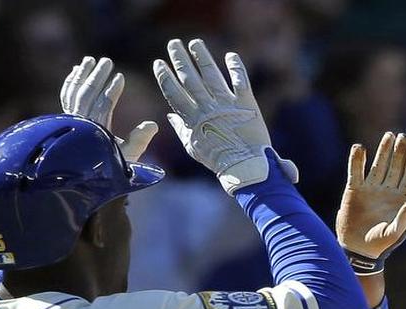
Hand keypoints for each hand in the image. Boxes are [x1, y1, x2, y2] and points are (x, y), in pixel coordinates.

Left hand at [60, 56, 157, 161]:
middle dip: (97, 76)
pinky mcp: (64, 119)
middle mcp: (80, 125)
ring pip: (75, 93)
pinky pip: (66, 97)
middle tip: (107, 61)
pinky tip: (76, 71)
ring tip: (90, 60)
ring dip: (82, 75)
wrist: (85, 177)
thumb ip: (139, 141)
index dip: (112, 90)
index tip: (120, 76)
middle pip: (87, 95)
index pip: (103, 106)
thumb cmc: (110, 167)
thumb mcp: (128, 157)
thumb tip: (153, 124)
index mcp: (97, 132)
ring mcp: (70, 121)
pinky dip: (70, 83)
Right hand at [152, 38, 297, 193]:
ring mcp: (226, 104)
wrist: (245, 167)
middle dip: (180, 59)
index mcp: (193, 119)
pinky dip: (235, 67)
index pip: (174, 92)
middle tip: (173, 44)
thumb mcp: (194, 147)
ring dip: (202, 57)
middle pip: (190, 79)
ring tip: (195, 43)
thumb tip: (170, 115)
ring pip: (211, 75)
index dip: (165, 76)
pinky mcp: (246, 103)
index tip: (158, 62)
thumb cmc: (218, 160)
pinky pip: (240, 80)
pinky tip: (230, 55)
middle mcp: (207, 108)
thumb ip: (181, 129)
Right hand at [335, 132, 405, 273]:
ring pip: (378, 165)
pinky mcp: (355, 189)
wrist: (357, 248)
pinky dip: (357, 160)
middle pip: (396, 167)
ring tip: (388, 135)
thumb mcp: (393, 234)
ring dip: (383, 151)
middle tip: (403, 137)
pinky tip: (359, 148)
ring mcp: (372, 188)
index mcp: (403, 199)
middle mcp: (389, 190)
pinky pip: (356, 171)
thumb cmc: (379, 244)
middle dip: (399, 152)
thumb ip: (404, 220)